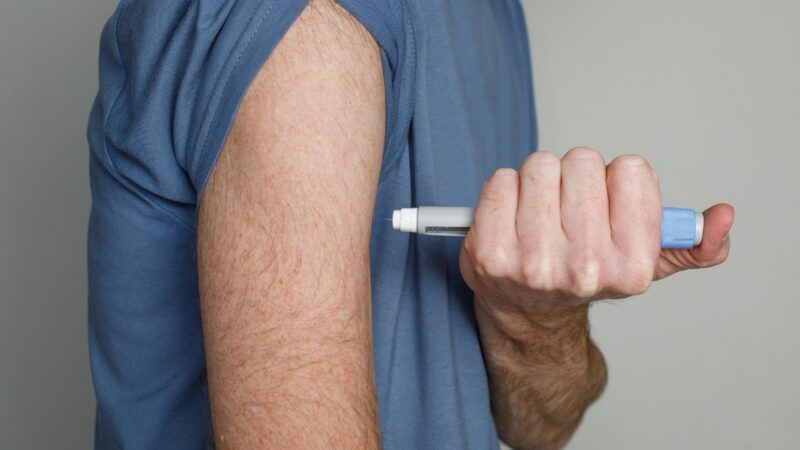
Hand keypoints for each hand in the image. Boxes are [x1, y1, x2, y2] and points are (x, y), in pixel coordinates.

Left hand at [459, 148, 733, 319]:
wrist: (528, 314)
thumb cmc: (584, 275)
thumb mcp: (646, 263)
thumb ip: (692, 241)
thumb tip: (722, 218)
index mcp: (630, 266)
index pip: (631, 169)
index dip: (617, 182)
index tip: (606, 208)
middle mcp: (584, 268)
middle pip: (582, 162)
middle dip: (575, 178)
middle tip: (567, 212)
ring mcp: (532, 263)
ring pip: (540, 165)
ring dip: (538, 182)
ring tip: (539, 216)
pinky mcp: (488, 253)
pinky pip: (500, 180)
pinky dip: (504, 190)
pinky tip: (510, 219)